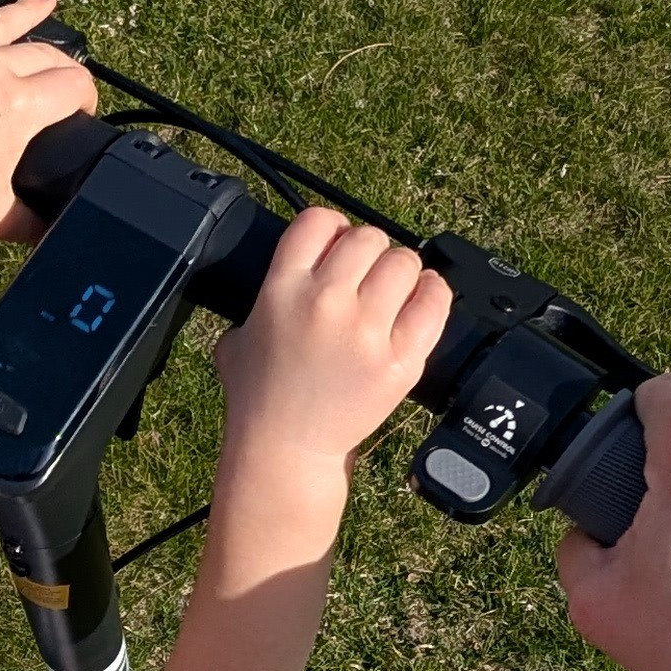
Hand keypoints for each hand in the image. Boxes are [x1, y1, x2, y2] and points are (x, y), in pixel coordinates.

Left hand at [0, 0, 97, 251]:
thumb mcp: (0, 218)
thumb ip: (38, 220)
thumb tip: (61, 226)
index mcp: (19, 106)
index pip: (73, 86)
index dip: (86, 98)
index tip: (81, 108)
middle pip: (44, 53)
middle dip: (63, 64)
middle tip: (64, 73)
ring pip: (0, 19)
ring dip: (29, 8)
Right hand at [214, 211, 452, 530]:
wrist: (286, 449)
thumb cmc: (260, 398)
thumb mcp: (236, 338)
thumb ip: (261, 298)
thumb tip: (290, 274)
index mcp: (282, 289)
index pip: (318, 221)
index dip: (331, 229)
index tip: (336, 246)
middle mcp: (325, 302)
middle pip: (367, 238)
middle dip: (368, 253)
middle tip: (364, 277)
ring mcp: (366, 331)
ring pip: (404, 262)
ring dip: (400, 273)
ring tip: (392, 292)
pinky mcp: (399, 359)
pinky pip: (433, 302)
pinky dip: (432, 294)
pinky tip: (422, 298)